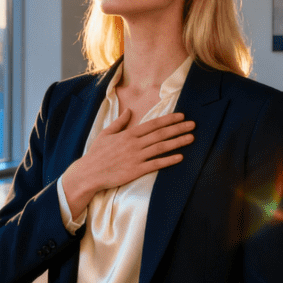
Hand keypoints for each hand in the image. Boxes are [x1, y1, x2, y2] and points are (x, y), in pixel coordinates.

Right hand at [62, 110, 194, 217]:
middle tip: (193, 125)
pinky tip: (180, 157)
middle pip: (160, 134)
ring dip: (177, 142)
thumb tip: (129, 110)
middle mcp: (134, 144)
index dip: (168, 119)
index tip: (181, 116)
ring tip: (191, 138)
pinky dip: (168, 160)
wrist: (89, 173)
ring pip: (161, 148)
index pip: (152, 124)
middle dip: (178, 128)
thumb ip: (120, 122)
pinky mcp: (136, 171)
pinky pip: (156, 164)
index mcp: (128, 134)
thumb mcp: (106, 133)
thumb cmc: (96, 153)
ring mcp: (136, 157)